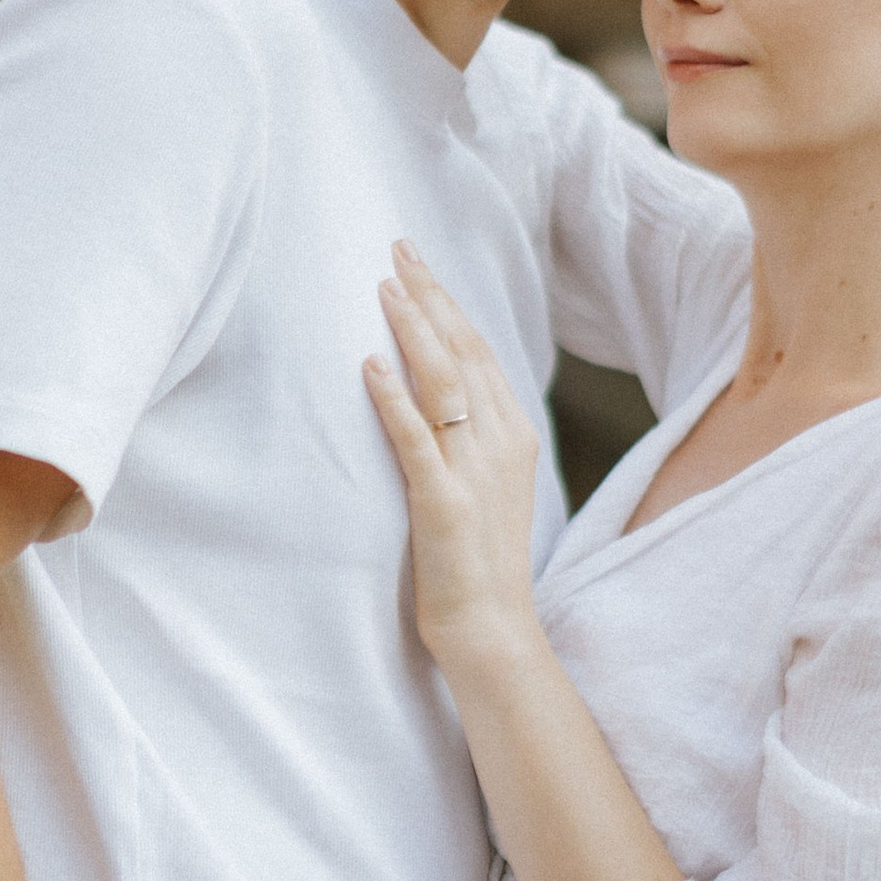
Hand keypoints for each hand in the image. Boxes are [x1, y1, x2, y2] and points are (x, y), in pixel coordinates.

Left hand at [363, 246, 545, 683]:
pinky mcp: (444, 505)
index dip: (448, 304)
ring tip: (384, 287)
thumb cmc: (478, 564)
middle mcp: (500, 443)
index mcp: (512, 436)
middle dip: (431, 296)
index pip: (479, 351)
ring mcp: (474, 473)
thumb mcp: (483, 487)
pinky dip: (393, 399)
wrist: (493, 630)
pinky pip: (416, 440)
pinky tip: (369, 364)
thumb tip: (430, 393)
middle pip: (464, 351)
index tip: (417, 264)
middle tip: (399, 249)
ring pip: (444, 383)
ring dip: (413, 330)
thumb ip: (468, 438)